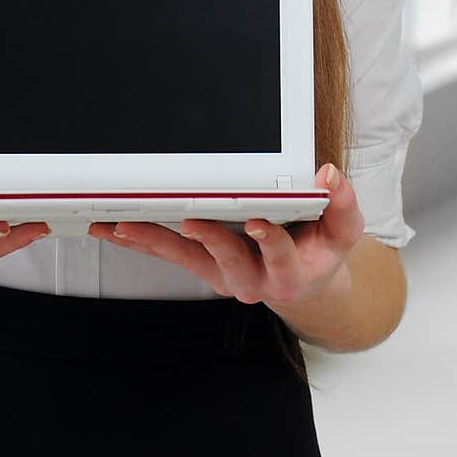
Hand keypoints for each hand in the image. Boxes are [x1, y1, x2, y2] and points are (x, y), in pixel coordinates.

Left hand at [87, 163, 365, 305]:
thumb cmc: (319, 250)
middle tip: (189, 221)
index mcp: (288, 271)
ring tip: (125, 225)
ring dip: (154, 242)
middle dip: (207, 239)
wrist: (303, 280)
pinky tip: (114, 228)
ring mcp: (222, 274)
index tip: (257, 223)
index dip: (268, 240)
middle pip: (226, 260)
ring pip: (186, 259)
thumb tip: (329, 175)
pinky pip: (167, 255)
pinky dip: (140, 241)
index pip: (279, 254)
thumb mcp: (341, 232)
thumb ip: (342, 206)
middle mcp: (251, 278)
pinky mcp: (201, 266)